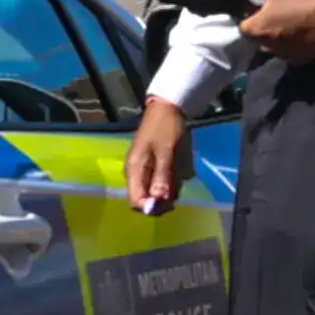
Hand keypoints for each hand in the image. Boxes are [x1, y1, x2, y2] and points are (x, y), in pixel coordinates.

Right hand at [125, 92, 197, 213]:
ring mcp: (144, 170)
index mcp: (134, 170)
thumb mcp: (166, 152)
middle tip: (178, 188)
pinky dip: (170, 182)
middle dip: (162, 199)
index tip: (169, 203)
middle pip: (145, 199)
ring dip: (168, 190)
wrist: (167, 107)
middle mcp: (135, 173)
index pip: (136, 200)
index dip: (151, 207)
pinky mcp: (152, 166)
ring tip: (180, 175)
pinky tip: (178, 172)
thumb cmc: (166, 128)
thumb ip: (162, 176)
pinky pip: (160, 183)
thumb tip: (157, 201)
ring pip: (154, 193)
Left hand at [237, 0, 314, 61]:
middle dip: (263, 27)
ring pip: (274, 46)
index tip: (256, 8)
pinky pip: (291, 52)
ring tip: (289, 19)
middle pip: (257, 38)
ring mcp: (285, 56)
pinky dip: (293, 44)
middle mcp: (268, 47)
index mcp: (258, 29)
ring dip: (278, 36)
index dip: (248, 17)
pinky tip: (301, 30)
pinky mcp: (302, 60)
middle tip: (274, 11)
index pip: (242, 27)